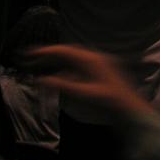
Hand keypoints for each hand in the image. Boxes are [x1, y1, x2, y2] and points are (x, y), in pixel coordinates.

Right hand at [26, 45, 150, 114]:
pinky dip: (66, 69)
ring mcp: (98, 64)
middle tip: (30, 59)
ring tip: (39, 65)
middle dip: (48, 55)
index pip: (64, 50)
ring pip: (73, 59)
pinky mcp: (100, 72)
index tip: (29, 54)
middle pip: (67, 52)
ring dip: (56, 61)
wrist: (130, 109)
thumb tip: (41, 80)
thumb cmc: (109, 102)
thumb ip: (62, 85)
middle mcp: (94, 57)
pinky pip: (78, 66)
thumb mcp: (84, 94)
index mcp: (91, 59)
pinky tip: (58, 77)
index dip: (45, 51)